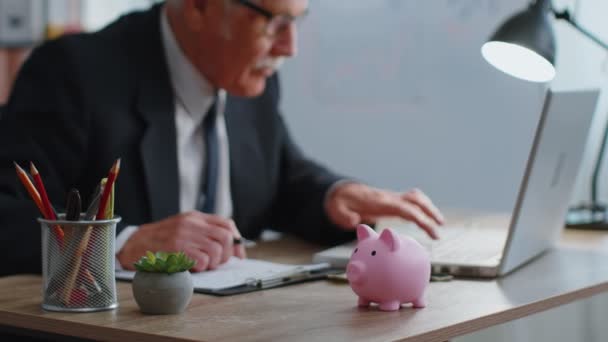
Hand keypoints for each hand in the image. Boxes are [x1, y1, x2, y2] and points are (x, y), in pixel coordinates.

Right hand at [117, 211, 245, 271]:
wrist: (133, 245)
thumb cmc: (161, 242)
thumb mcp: (183, 229)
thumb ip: (204, 234)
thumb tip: (231, 248)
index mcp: (195, 217)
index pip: (227, 224)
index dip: (237, 241)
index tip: (238, 255)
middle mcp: (191, 223)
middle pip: (226, 237)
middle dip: (227, 254)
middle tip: (218, 262)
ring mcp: (183, 235)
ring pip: (217, 250)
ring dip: (213, 263)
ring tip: (202, 265)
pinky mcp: (176, 249)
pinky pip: (203, 260)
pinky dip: (201, 267)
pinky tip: (192, 266)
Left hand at [325, 183, 444, 238]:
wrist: (339, 191)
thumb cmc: (340, 203)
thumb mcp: (338, 210)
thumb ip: (346, 216)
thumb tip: (355, 221)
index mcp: (380, 202)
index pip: (405, 208)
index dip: (420, 218)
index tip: (432, 230)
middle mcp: (388, 197)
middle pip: (415, 199)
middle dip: (430, 211)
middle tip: (441, 226)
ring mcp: (390, 198)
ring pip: (415, 198)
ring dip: (429, 208)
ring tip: (438, 224)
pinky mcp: (390, 201)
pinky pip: (410, 203)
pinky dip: (420, 210)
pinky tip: (425, 222)